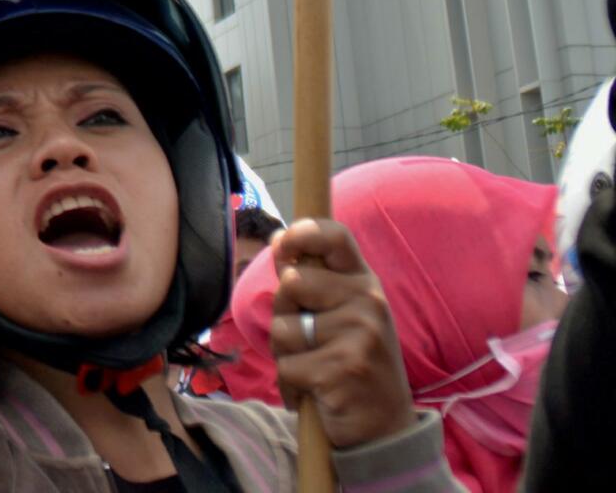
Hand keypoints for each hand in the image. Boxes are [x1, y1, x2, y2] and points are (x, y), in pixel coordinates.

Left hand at [268, 219, 416, 448]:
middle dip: (285, 315)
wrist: (385, 428)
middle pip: (289, 284)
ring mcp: (360, 335)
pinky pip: (286, 367)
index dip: (300, 233)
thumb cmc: (352, 363)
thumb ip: (315, 281)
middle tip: (312, 342)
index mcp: (365, 283)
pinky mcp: (344, 368)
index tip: (281, 246)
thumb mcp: (344, 315)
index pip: (335, 237)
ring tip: (316, 369)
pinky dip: (291, 385)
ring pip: (283, 328)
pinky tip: (317, 393)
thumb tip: (277, 240)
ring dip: (287, 355)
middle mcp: (369, 302)